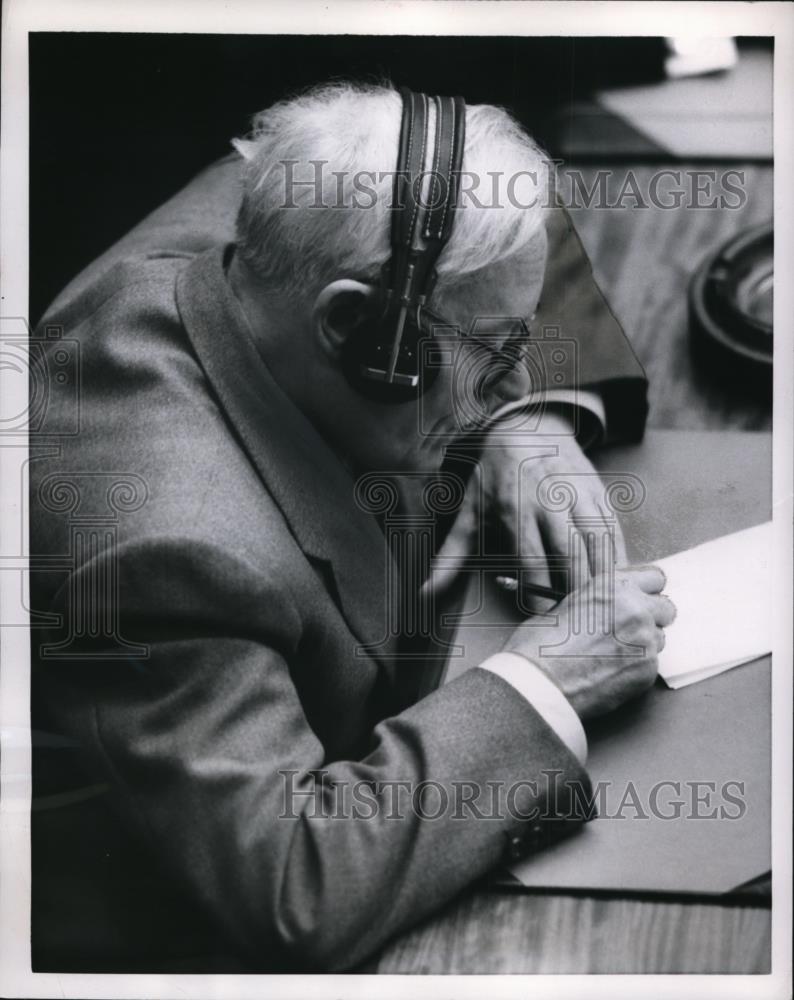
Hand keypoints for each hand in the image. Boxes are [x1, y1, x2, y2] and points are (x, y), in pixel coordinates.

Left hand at [426, 408, 626, 603]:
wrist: (526, 428)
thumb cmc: (493, 478)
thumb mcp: (468, 513)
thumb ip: (450, 558)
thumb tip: (424, 593)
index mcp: (514, 509)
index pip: (529, 560)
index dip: (538, 594)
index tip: (541, 620)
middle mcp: (549, 501)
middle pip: (570, 555)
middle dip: (577, 592)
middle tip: (581, 623)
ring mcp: (578, 496)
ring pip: (598, 543)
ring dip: (605, 579)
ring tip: (608, 610)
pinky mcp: (599, 495)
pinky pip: (614, 531)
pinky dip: (620, 559)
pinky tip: (624, 585)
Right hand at [503, 560, 676, 719]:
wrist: (541, 682)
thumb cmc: (541, 645)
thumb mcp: (565, 605)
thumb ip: (599, 602)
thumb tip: (610, 609)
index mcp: (613, 586)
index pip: (654, 578)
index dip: (646, 591)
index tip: (641, 601)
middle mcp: (635, 608)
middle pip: (666, 609)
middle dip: (651, 619)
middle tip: (628, 632)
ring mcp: (645, 640)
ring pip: (660, 639)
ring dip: (643, 646)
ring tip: (613, 657)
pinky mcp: (648, 670)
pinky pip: (652, 666)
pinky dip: (636, 670)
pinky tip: (611, 673)